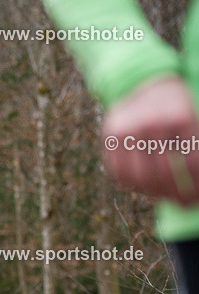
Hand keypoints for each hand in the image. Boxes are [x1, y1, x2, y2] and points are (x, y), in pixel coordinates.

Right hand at [103, 76, 198, 204]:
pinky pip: (120, 172)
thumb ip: (192, 145)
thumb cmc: (172, 104)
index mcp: (181, 116)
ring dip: (154, 193)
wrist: (140, 81)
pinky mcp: (112, 138)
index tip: (196, 199)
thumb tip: (193, 185)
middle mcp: (153, 123)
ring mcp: (129, 131)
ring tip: (164, 197)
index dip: (195, 184)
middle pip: (165, 172)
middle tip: (183, 204)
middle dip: (176, 193)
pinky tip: (145, 188)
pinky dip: (133, 185)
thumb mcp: (189, 116)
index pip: (192, 161)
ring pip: (140, 176)